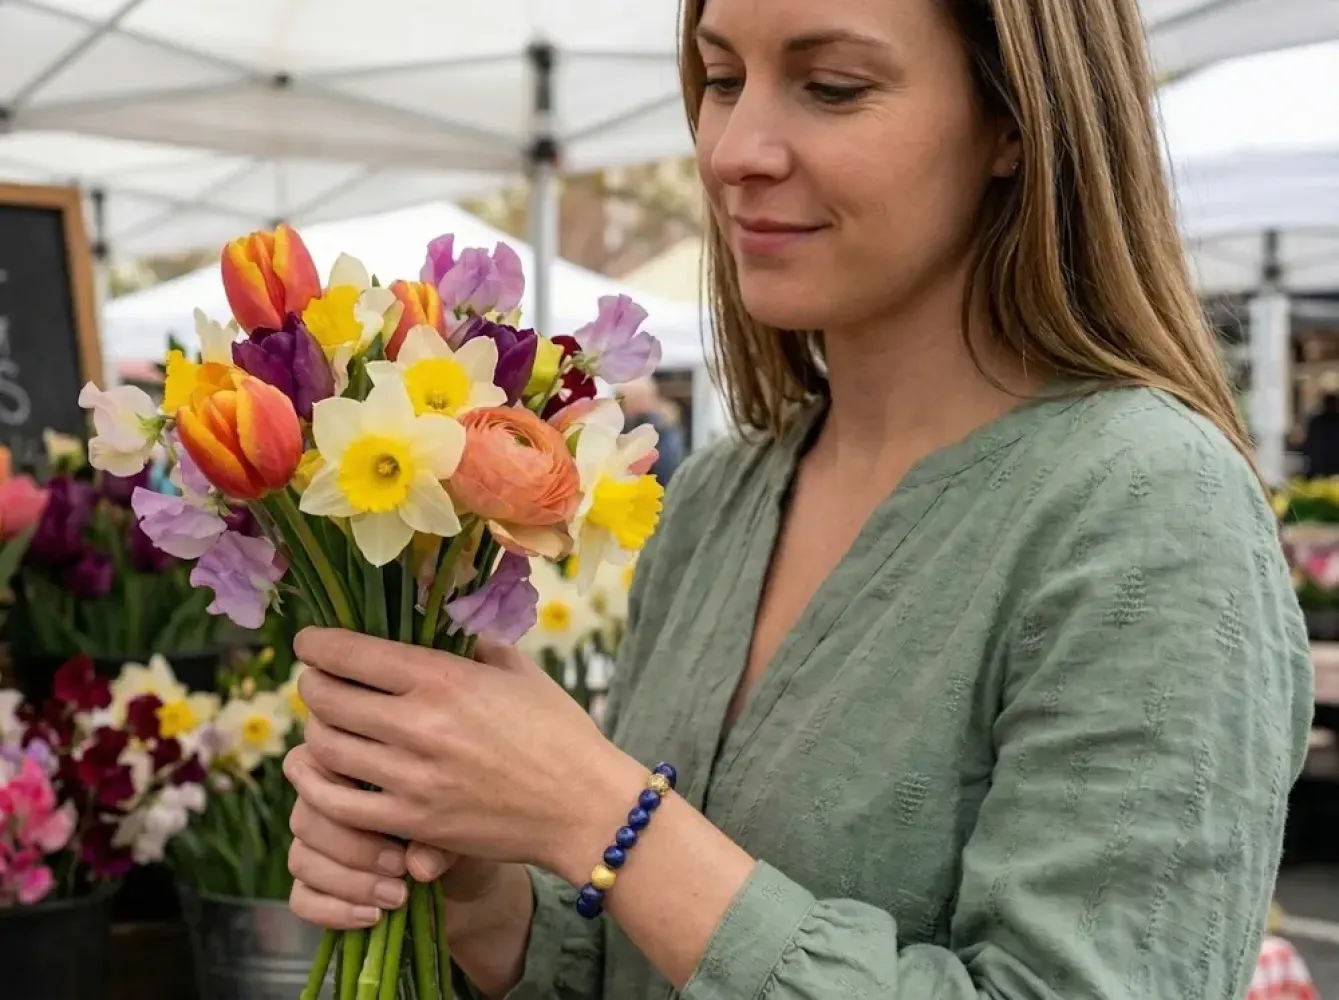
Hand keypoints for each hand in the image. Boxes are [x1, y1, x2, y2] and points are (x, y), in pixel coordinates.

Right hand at [285, 744, 505, 929]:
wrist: (468, 874)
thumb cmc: (459, 826)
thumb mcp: (460, 820)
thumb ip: (438, 832)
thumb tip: (419, 866)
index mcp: (351, 763)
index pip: (315, 763)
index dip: (342, 791)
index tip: (392, 814)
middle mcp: (324, 799)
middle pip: (305, 816)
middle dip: (353, 847)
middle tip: (399, 865)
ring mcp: (315, 845)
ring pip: (301, 858)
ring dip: (349, 881)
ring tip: (398, 895)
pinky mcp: (315, 887)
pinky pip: (301, 899)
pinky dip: (334, 911)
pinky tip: (374, 916)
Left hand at [289, 628, 647, 881]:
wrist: (583, 806)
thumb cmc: (558, 731)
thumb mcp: (518, 671)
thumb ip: (471, 644)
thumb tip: (440, 623)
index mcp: (443, 677)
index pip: (350, 652)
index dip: (317, 644)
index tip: (309, 642)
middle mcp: (419, 724)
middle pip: (325, 698)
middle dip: (313, 685)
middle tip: (318, 682)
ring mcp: (411, 778)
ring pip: (325, 748)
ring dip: (318, 732)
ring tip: (328, 726)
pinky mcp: (412, 822)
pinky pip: (338, 803)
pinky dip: (322, 784)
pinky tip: (329, 774)